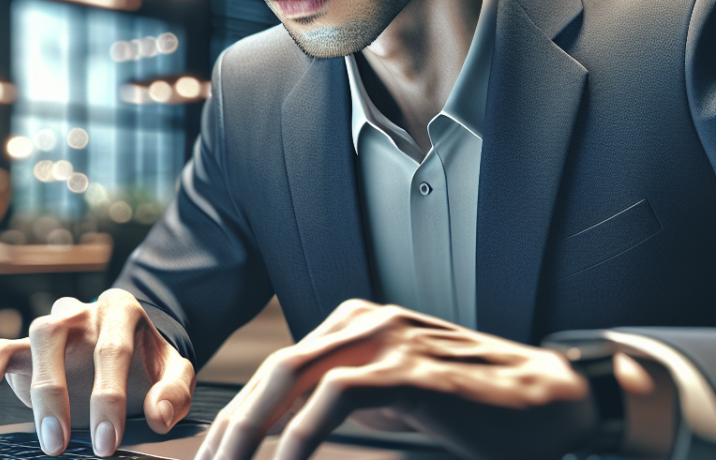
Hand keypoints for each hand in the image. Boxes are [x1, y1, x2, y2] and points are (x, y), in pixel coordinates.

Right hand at [0, 289, 195, 456]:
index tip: (107, 441)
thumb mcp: (175, 371)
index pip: (112, 349)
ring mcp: (50, 326)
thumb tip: (158, 416)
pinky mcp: (24, 347)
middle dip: (57, 393)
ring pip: (29, 340)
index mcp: (120, 310)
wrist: (130, 348)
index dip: (108, 398)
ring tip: (41, 439)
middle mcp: (80, 311)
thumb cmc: (150, 363)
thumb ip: (174, 391)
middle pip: (57, 336)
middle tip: (62, 444)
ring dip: (31, 391)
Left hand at [196, 299, 597, 459]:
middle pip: (275, 371)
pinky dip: (301, 434)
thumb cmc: (476, 403)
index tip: (215, 453)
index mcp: (356, 323)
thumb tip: (299, 425)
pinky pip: (337, 396)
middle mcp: (363, 321)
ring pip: (293, 377)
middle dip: (230, 424)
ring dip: (251, 431)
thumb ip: (352, 397)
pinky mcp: (408, 367)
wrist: (551, 397)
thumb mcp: (400, 395)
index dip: (240, 413)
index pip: (280, 369)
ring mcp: (385, 339)